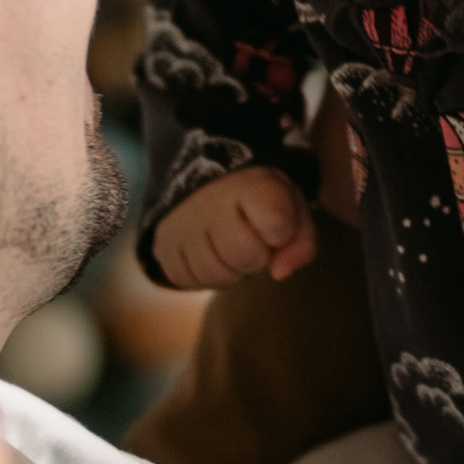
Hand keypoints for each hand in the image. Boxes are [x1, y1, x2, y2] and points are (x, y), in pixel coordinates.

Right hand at [151, 165, 319, 292]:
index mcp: (249, 185)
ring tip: (230, 248)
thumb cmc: (258, 201)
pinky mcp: (162, 246)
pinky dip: (205, 277)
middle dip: (256, 257)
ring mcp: (181, 226)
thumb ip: (301, 242)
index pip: (277, 224)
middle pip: (245, 257)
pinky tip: (210, 255)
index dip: (281, 232)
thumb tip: (278, 273)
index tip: (273, 222)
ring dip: (231, 272)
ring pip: (216, 276)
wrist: (205, 181)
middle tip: (251, 241)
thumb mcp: (291, 208)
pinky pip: (189, 282)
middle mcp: (209, 203)